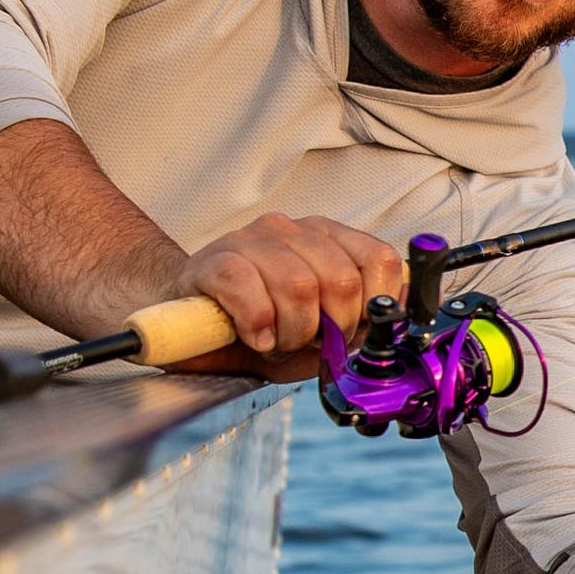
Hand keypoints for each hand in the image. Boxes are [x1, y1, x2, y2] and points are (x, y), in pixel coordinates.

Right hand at [168, 213, 408, 376]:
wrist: (188, 326)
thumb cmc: (259, 330)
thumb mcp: (317, 337)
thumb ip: (356, 330)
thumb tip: (386, 333)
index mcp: (329, 241)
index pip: (380, 261)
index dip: (373, 306)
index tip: (351, 332)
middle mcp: (293, 231)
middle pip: (340, 280)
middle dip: (328, 329)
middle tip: (303, 342)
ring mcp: (251, 240)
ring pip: (297, 286)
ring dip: (290, 331)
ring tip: (274, 341)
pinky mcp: (213, 259)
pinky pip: (247, 288)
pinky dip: (256, 324)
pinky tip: (254, 337)